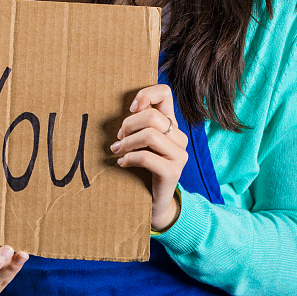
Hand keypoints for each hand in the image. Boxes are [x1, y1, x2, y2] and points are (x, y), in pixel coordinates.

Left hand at [113, 83, 188, 231]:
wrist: (153, 202)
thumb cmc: (142, 168)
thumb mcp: (139, 142)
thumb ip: (135, 125)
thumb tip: (123, 110)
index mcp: (171, 125)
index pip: (165, 93)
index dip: (146, 94)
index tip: (130, 108)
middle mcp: (179, 137)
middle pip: (152, 116)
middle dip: (128, 125)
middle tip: (118, 138)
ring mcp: (179, 155)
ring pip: (150, 135)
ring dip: (127, 142)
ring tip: (117, 150)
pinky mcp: (173, 172)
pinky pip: (147, 157)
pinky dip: (129, 158)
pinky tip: (122, 163)